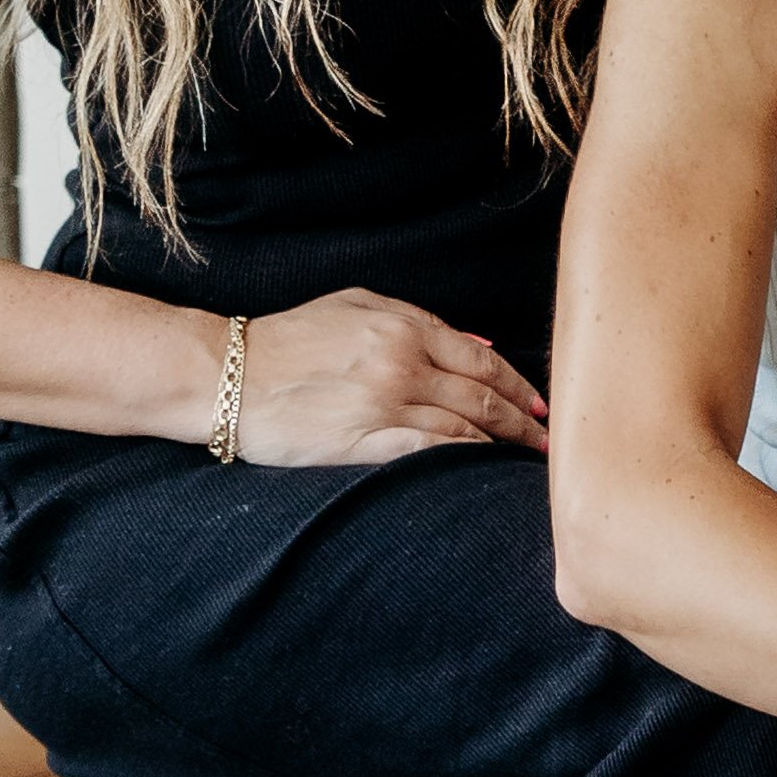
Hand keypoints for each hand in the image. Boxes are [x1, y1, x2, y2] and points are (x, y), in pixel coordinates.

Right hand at [228, 288, 549, 465]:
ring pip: (465, 427)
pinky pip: (431, 451)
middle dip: (523, 421)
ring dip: (502, 445)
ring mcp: (387, 403)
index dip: (519, 386)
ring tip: (526, 462)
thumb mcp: (356, 305)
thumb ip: (418, 320)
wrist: (228, 375)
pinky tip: (481, 471)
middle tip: (548, 441)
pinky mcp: (364, 441)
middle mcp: (405, 364)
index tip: (541, 405)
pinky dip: (464, 460)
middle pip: (484, 396)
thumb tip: (478, 346)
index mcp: (405, 327)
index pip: (483, 361)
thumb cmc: (290, 337)